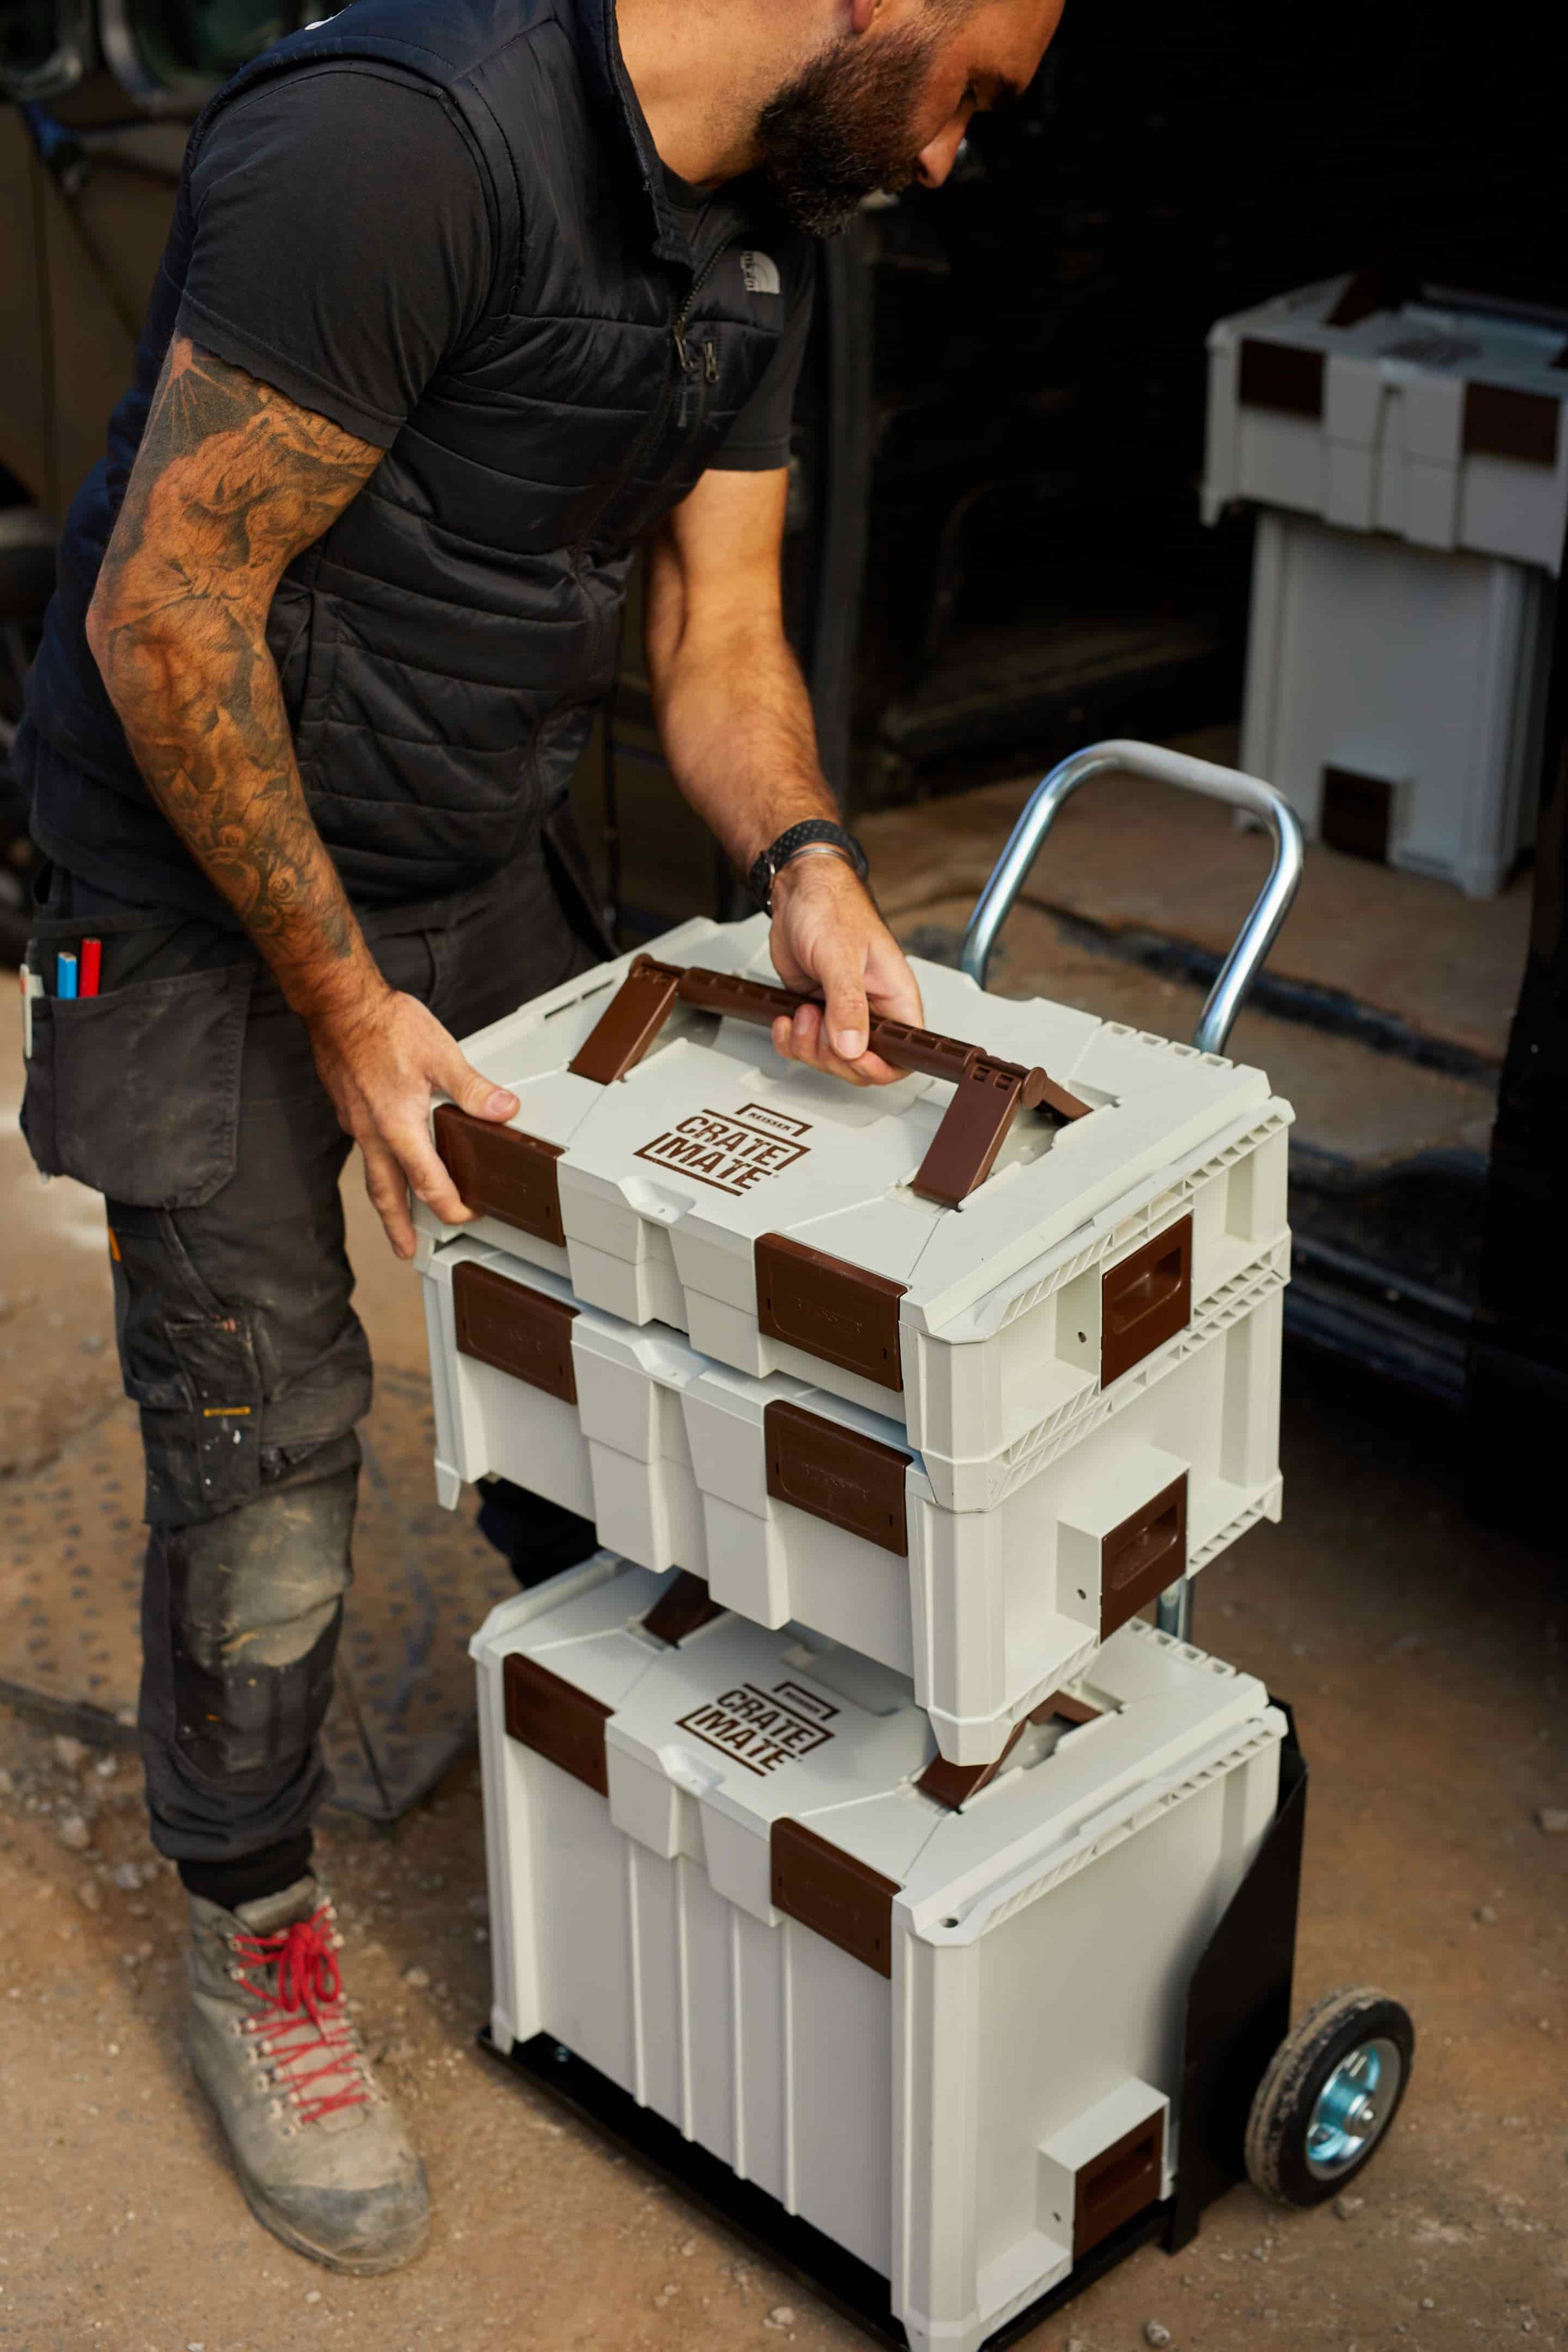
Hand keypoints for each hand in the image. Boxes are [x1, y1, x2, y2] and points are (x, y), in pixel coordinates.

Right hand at [308, 981, 518, 1257]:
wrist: (338, 1004)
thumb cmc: (385, 1026)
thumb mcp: (441, 1054)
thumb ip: (473, 1089)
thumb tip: (504, 1111)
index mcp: (399, 1126)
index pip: (429, 1182)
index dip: (450, 1205)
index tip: (465, 1215)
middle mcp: (373, 1132)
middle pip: (387, 1194)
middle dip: (398, 1227)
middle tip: (405, 1252)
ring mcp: (356, 1123)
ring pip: (372, 1174)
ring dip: (386, 1202)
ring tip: (394, 1220)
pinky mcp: (347, 1109)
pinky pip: (364, 1150)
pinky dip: (376, 1167)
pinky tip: (385, 1160)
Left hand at [767, 853, 923, 1085]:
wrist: (796, 890)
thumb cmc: (830, 906)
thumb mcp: (840, 956)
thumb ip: (848, 1004)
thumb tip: (853, 1048)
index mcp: (895, 996)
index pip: (903, 1052)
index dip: (880, 1067)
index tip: (853, 1058)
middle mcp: (873, 1009)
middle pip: (861, 1064)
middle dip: (832, 1054)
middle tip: (815, 1023)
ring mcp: (843, 1012)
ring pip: (831, 1058)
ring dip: (807, 1045)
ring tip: (800, 1012)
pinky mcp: (817, 1011)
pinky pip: (805, 1045)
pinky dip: (790, 1040)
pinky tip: (785, 1019)